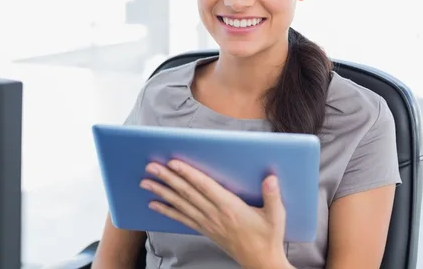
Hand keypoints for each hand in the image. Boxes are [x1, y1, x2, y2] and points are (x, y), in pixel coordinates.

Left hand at [140, 160, 291, 268]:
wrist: (261, 262)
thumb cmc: (268, 237)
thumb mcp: (276, 216)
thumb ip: (272, 195)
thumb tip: (270, 177)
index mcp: (230, 208)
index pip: (205, 187)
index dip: (188, 174)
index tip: (173, 163)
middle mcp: (214, 214)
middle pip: (187, 193)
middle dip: (168, 179)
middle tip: (151, 167)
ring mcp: (207, 223)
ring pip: (180, 205)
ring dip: (162, 192)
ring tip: (146, 182)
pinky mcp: (205, 230)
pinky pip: (182, 219)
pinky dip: (167, 211)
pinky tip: (154, 204)